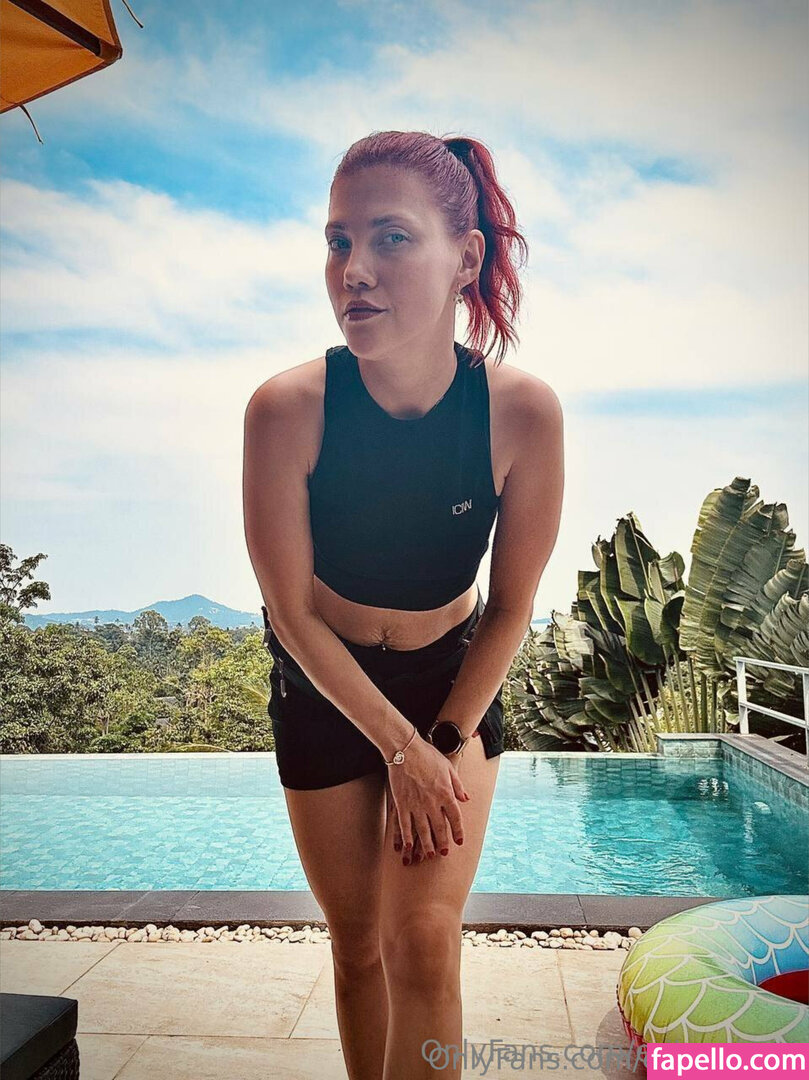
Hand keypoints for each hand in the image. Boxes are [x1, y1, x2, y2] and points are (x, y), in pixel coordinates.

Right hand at [385, 735, 469, 864]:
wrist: (405, 749)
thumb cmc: (428, 755)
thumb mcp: (448, 767)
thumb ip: (458, 785)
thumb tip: (465, 799)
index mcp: (446, 793)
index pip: (455, 817)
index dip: (458, 831)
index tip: (459, 841)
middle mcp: (432, 802)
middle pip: (440, 828)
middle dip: (442, 842)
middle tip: (444, 853)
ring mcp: (416, 804)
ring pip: (423, 830)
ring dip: (427, 845)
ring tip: (429, 855)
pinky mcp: (401, 803)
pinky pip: (405, 824)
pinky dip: (407, 837)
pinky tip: (408, 846)